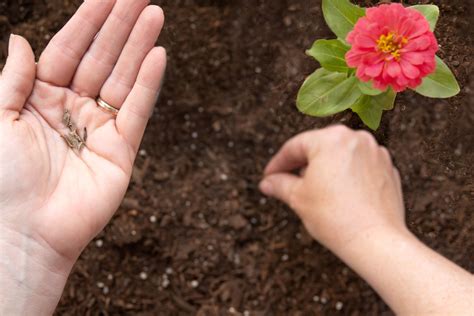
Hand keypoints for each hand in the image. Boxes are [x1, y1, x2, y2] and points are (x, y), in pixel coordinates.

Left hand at [0, 1, 164, 313]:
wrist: (23, 231)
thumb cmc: (2, 179)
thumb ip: (13, 78)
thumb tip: (20, 39)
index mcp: (41, 98)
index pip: (68, 49)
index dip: (87, 21)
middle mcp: (73, 108)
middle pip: (100, 58)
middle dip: (120, 25)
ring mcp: (100, 128)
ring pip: (122, 78)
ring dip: (138, 46)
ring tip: (155, 15)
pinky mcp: (122, 149)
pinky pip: (137, 110)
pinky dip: (147, 84)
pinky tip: (157, 56)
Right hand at [260, 126, 472, 314]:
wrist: (375, 241)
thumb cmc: (338, 218)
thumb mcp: (298, 198)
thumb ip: (279, 184)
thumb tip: (269, 182)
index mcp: (331, 139)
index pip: (295, 146)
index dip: (278, 163)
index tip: (270, 175)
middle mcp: (356, 139)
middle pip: (319, 148)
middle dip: (302, 165)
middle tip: (287, 182)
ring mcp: (376, 153)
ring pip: (341, 156)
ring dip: (325, 170)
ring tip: (314, 191)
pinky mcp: (388, 169)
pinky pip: (359, 167)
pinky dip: (347, 177)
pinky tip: (338, 195)